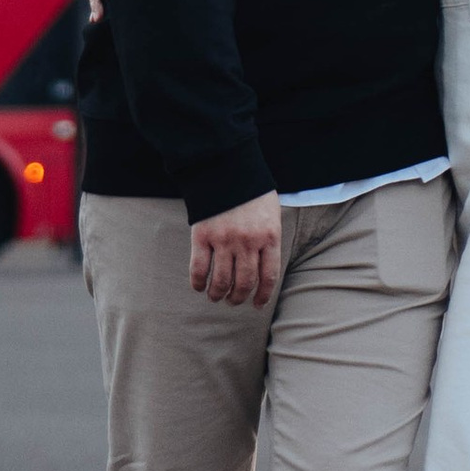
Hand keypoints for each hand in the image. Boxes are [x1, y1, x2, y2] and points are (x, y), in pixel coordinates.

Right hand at [190, 193, 281, 308]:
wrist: (226, 166)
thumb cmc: (252, 191)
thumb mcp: (271, 213)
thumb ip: (269, 238)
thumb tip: (264, 266)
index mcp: (269, 236)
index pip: (268, 276)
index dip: (263, 295)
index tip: (257, 304)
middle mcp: (248, 242)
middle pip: (244, 282)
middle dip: (238, 298)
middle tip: (233, 301)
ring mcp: (224, 240)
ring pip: (222, 281)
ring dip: (218, 294)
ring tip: (216, 297)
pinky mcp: (202, 236)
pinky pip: (199, 268)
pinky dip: (198, 283)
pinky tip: (199, 286)